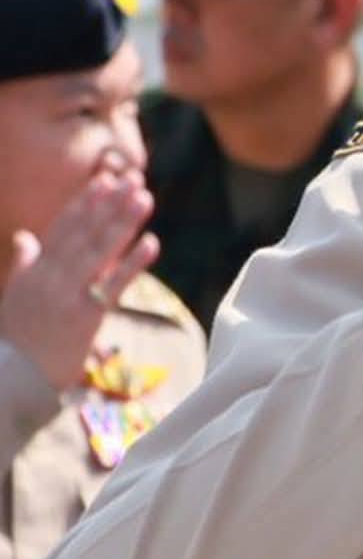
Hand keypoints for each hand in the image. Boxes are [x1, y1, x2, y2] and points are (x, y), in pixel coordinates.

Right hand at [0, 162, 157, 394]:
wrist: (10, 381)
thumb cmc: (15, 340)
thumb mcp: (14, 296)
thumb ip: (24, 264)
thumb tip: (26, 236)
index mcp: (34, 271)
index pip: (62, 228)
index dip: (85, 202)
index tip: (105, 178)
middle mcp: (49, 278)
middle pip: (84, 233)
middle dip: (110, 204)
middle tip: (134, 177)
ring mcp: (66, 297)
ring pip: (99, 252)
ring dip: (124, 223)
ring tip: (145, 197)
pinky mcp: (84, 318)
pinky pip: (112, 286)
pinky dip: (133, 263)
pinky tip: (152, 242)